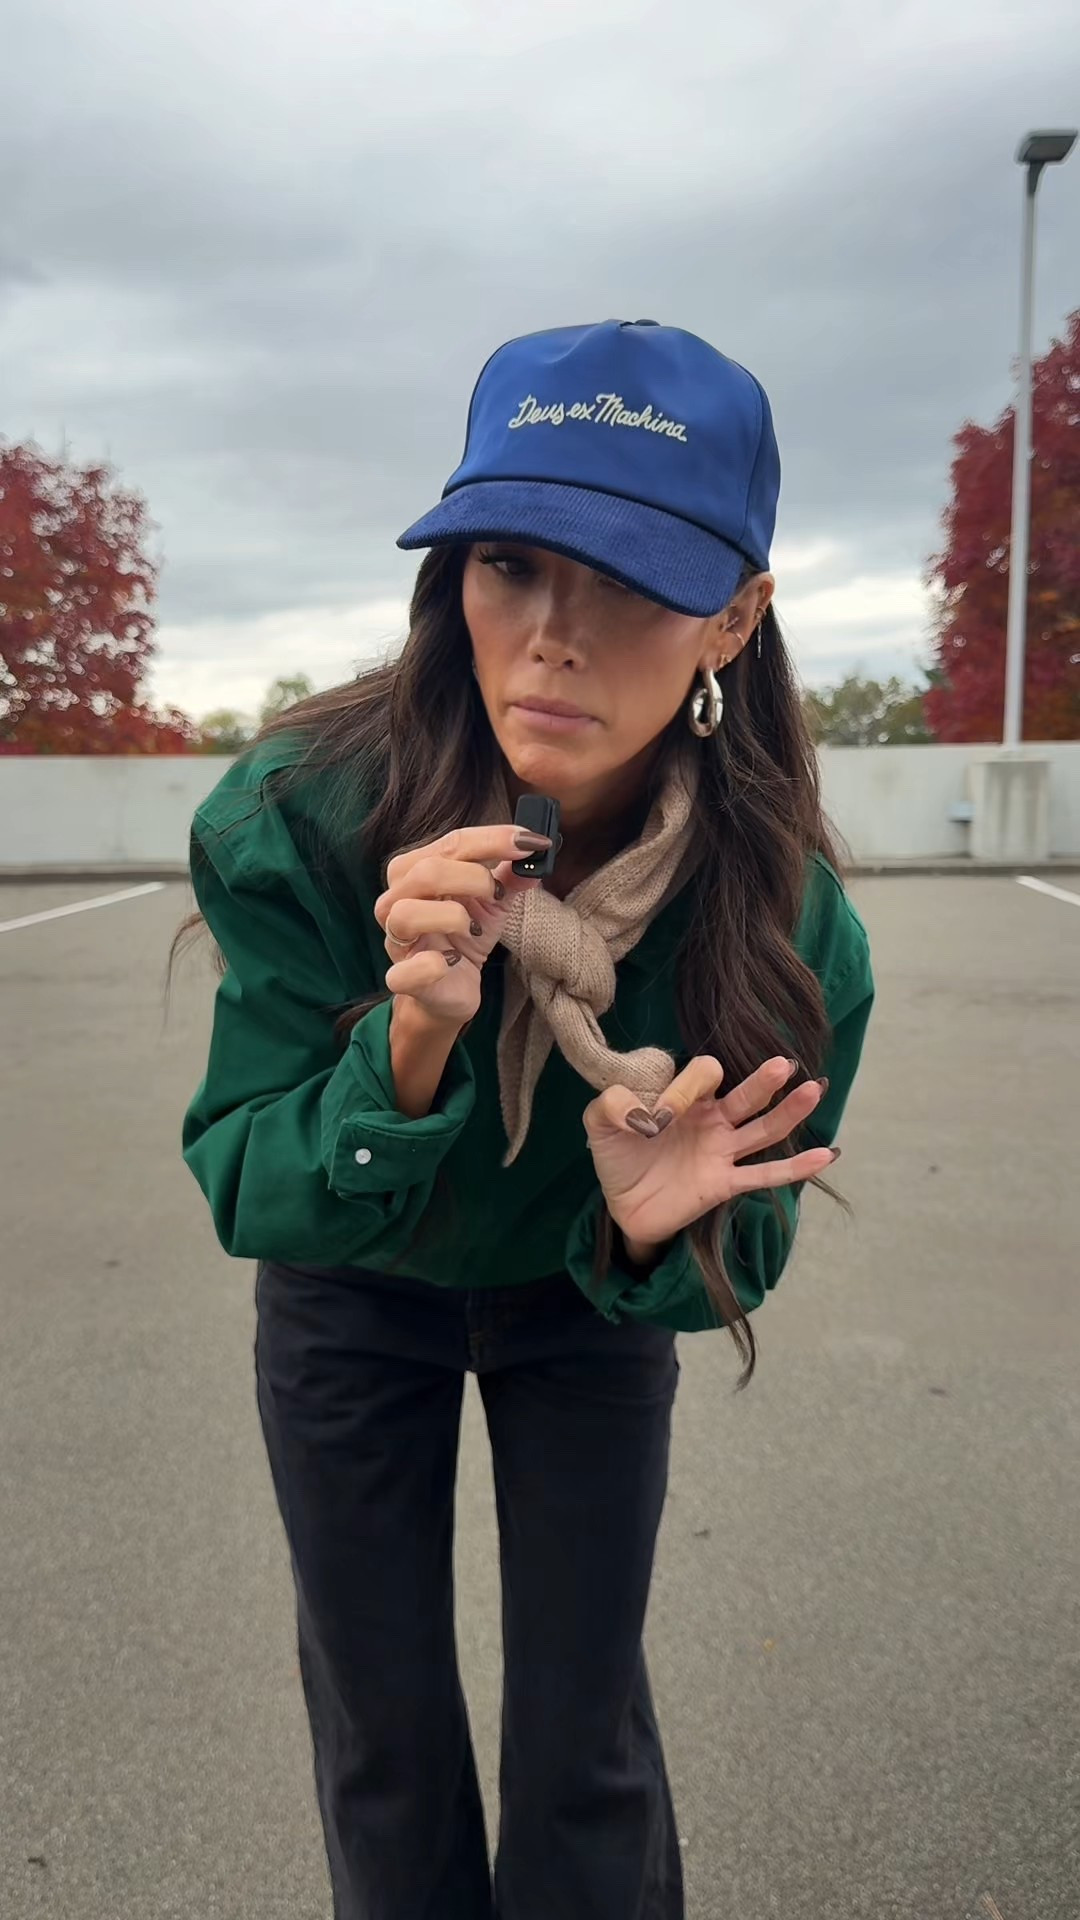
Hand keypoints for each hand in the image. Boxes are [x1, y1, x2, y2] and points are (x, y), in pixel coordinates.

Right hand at [373, 824, 547, 1027]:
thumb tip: (535, 854)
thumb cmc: (465, 938)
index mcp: (415, 871)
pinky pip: (406, 971)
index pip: (452, 843)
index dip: (494, 839)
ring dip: (452, 917)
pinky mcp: (401, 978)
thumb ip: (510, 877)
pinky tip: (452, 961)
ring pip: (408, 913)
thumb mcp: (493, 903)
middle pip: (427, 871)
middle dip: (474, 878)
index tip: (532, 842)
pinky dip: (433, 965)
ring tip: (472, 928)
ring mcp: (394, 940)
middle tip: (499, 893)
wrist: (451, 989)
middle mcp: (396, 900)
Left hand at [583, 1056, 838, 1259]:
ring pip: (763, 1129)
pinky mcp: (725, 1184)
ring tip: (813, 1091)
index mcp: (686, 1098)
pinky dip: (795, 1167)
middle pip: (747, 1095)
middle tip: (784, 1064)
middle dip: (764, 1080)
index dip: (687, 1086)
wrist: (623, 1205)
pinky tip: (825, 1155)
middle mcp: (712, 1119)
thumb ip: (609, 1105)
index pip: (704, 1075)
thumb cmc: (617, 1156)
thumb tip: (638, 1110)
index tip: (661, 1114)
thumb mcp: (598, 1125)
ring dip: (789, 1112)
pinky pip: (764, 1175)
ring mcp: (723, 1151)